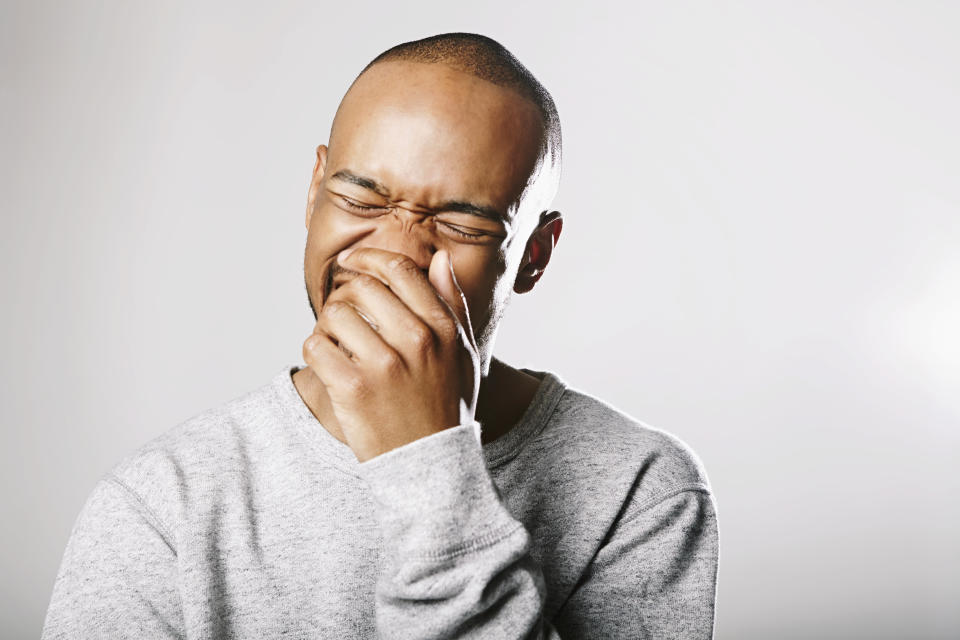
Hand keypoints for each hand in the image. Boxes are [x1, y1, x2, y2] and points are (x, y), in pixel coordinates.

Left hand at [302, 248, 480, 461]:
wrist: (428, 465)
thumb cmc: (446, 405)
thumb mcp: (462, 354)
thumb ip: (452, 304)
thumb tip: (439, 259)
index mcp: (442, 329)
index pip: (400, 270)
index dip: (369, 258)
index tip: (352, 262)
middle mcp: (416, 341)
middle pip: (361, 287)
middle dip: (346, 295)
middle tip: (344, 312)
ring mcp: (383, 365)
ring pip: (334, 314)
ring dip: (329, 326)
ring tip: (339, 344)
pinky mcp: (352, 390)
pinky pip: (315, 347)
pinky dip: (316, 353)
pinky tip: (330, 365)